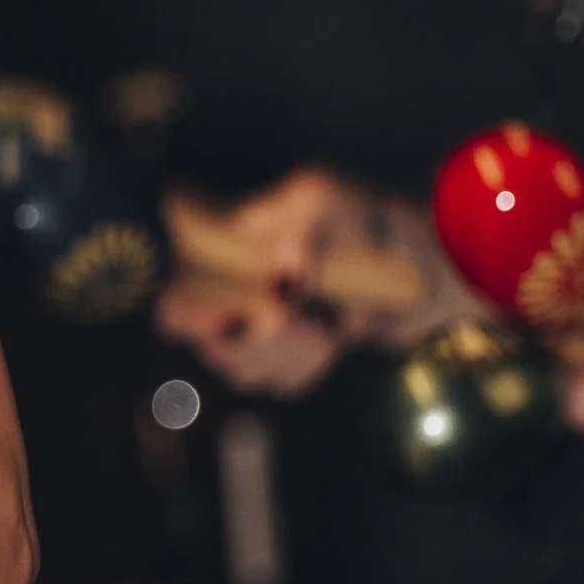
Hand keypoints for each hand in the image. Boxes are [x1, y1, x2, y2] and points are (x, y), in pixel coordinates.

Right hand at [155, 170, 460, 395]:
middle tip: (293, 316)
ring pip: (234, 366)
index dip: (190, 313)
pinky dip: (304, 365)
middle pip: (199, 336)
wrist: (409, 267)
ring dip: (283, 351)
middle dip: (245, 338)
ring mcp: (245, 326)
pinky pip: (274, 382)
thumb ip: (299, 226)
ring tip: (322, 322)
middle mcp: (220, 287)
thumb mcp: (327, 201)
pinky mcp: (276, 358)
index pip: (174, 289)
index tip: (237, 317)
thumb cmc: (357, 219)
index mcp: (217, 244)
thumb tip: (282, 272)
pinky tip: (328, 338)